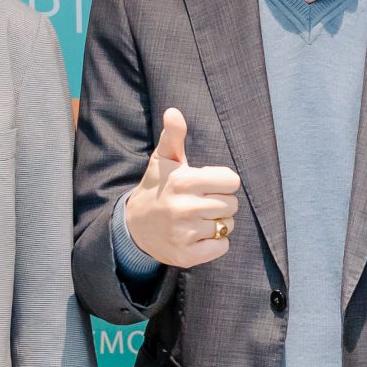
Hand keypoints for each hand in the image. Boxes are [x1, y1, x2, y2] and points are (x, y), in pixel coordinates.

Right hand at [122, 107, 243, 269]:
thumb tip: (174, 111)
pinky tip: (198, 235)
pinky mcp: (187, 255)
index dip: (222, 182)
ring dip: (217, 223)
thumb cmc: (157, 187)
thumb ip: (173, 135)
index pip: (232, 181)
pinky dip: (215, 243)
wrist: (134, 227)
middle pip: (232, 204)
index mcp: (184, 182)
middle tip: (201, 202)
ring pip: (227, 226)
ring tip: (197, 218)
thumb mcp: (163, 160)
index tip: (206, 185)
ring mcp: (186, 233)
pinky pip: (222, 247)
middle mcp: (185, 208)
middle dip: (220, 202)